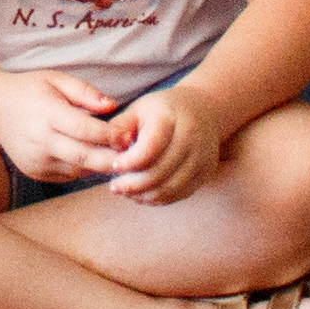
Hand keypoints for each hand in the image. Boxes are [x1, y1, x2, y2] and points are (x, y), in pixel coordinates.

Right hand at [0, 70, 128, 190]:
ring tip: (115, 154)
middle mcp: (40, 141)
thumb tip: (112, 106)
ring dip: (98, 165)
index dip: (110, 135)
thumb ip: (85, 92)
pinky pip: (67, 174)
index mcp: (47, 114)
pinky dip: (81, 168)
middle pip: (84, 157)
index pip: (85, 130)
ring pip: (78, 169)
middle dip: (111, 159)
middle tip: (131, 155)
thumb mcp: (56, 80)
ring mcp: (36, 160)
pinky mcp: (34, 172)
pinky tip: (88, 156)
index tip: (128, 135)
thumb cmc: (29, 90)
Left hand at [96, 84, 220, 205]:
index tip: (113, 166)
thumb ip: (120, 127)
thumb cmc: (162, 110)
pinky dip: (157, 199)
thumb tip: (104, 149)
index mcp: (171, 118)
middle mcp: (191, 138)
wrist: (204, 110)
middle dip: (132, 184)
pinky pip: (179, 194)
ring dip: (143, 195)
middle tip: (114, 186)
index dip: (129, 162)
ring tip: (125, 191)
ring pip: (169, 188)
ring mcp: (201, 157)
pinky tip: (142, 194)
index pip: (150, 148)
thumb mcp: (138, 109)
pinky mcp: (205, 173)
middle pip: (159, 172)